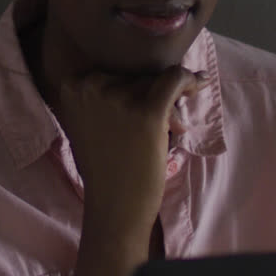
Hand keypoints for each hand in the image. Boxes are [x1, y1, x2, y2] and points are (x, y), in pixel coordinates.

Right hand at [56, 66, 205, 239]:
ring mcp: (119, 99)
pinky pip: (175, 80)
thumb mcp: (88, 122)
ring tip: (168, 128)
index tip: (141, 101)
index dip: (130, 86)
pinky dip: (190, 80)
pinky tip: (200, 83)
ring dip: (167, 100)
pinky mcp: (147, 112)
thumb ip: (102, 95)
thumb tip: (147, 71)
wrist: (114, 206)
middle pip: (135, 74)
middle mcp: (93, 87)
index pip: (113, 69)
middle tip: (156, 124)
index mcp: (74, 87)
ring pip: (155, 80)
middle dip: (149, 95)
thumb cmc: (104, 167)